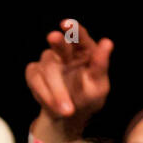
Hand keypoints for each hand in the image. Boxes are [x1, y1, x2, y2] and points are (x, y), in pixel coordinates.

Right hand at [24, 19, 112, 140]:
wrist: (69, 117)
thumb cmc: (88, 97)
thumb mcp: (99, 85)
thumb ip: (101, 65)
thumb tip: (107, 42)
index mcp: (83, 49)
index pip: (79, 36)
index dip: (73, 28)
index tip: (67, 25)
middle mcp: (64, 51)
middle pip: (58, 43)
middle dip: (57, 41)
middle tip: (54, 37)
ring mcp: (48, 61)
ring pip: (48, 68)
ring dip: (57, 91)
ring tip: (68, 110)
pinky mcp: (34, 73)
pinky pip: (36, 80)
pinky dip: (46, 96)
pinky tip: (56, 108)